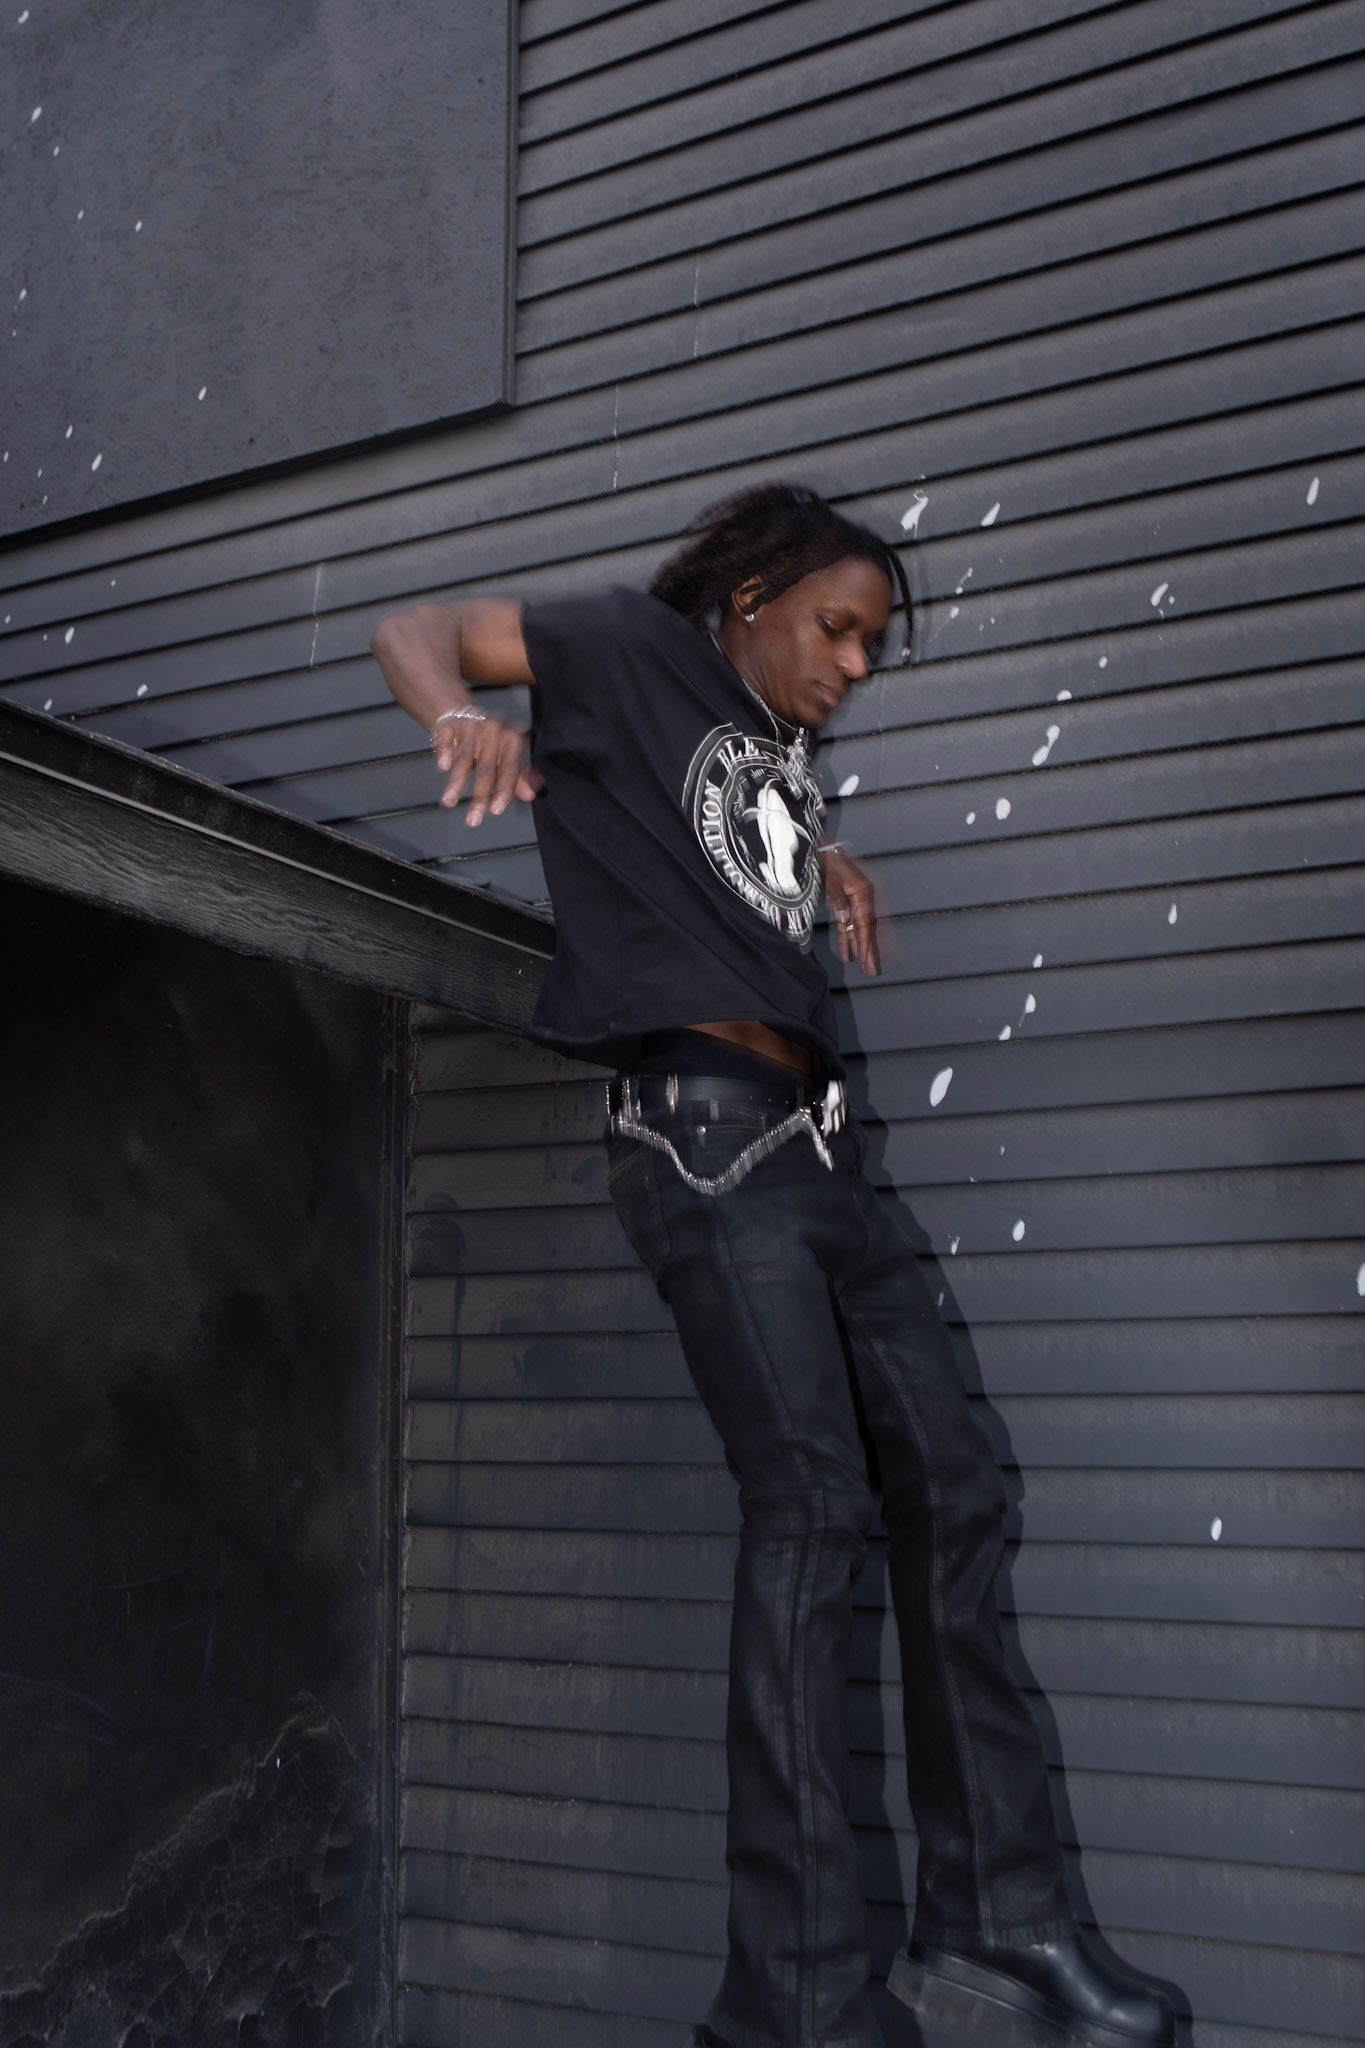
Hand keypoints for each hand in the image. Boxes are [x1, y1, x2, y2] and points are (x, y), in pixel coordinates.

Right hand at [432, 707, 541, 825]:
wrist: (464, 713)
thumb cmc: (488, 740)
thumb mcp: (505, 756)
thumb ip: (517, 777)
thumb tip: (530, 795)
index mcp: (511, 740)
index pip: (509, 769)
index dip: (503, 790)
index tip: (496, 810)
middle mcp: (493, 732)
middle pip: (486, 768)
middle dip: (479, 796)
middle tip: (473, 819)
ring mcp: (471, 727)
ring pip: (464, 757)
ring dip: (456, 782)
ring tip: (449, 801)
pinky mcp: (450, 724)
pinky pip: (446, 738)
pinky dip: (444, 751)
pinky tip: (443, 766)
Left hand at [820, 845, 880, 976]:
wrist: (819, 845)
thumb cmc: (825, 858)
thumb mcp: (831, 876)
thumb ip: (839, 898)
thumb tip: (846, 918)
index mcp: (862, 891)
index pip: (866, 923)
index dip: (866, 943)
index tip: (868, 960)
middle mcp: (862, 898)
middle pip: (868, 929)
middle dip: (871, 951)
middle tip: (873, 971)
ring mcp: (854, 901)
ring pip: (859, 929)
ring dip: (861, 948)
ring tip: (866, 968)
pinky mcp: (845, 903)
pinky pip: (848, 924)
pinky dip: (848, 939)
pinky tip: (847, 954)